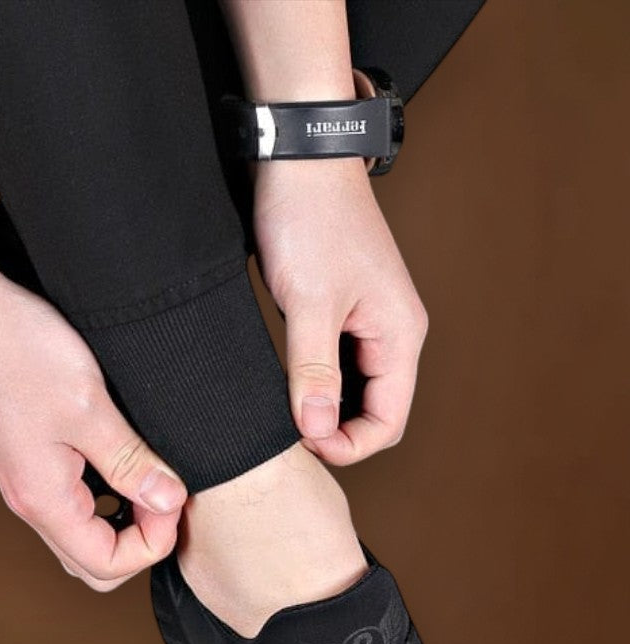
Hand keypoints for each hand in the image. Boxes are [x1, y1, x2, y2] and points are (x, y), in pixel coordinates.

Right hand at [0, 261, 186, 589]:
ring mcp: (24, 484)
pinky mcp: (25, 462)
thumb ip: (130, 461)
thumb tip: (168, 500)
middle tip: (163, 493)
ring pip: (80, 536)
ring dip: (121, 520)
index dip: (153, 542)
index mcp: (44, 500)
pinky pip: (68, 505)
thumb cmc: (17, 351)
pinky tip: (118, 461)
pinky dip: (102, 498)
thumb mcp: (89, 406)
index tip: (172, 497)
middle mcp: (29, 503)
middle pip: (93, 563)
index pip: (107, 565)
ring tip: (146, 476)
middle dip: (139, 541)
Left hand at [251, 156, 428, 464]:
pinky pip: (338, 364)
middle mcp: (393, 331)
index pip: (390, 422)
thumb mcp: (308, 303)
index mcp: (400, 334)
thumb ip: (313, 370)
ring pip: (356, 390)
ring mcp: (369, 320)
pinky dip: (317, 383)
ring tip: (284, 413)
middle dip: (338, 433)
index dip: (349, 446)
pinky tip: (286, 384)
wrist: (298, 157)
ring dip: (326, 409)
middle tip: (289, 436)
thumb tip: (318, 430)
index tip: (303, 445)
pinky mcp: (343, 309)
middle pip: (377, 411)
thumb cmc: (309, 219)